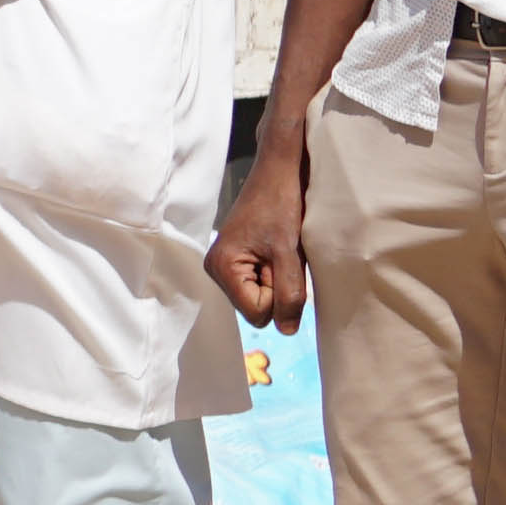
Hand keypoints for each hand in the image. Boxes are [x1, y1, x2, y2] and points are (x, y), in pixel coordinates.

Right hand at [207, 135, 309, 324]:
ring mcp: (223, 264)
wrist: (277, 173)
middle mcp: (216, 269)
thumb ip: (289, 294)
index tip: (281, 262)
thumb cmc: (282, 206)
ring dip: (276, 279)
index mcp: (223, 268)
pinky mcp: (233, 258)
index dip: (279, 295)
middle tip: (281, 253)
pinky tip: (275, 249)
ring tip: (279, 249)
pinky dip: (272, 271)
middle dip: (275, 287)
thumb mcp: (290, 253)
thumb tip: (287, 332)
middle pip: (255, 308)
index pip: (258, 313)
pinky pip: (257, 283)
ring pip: (258, 297)